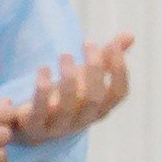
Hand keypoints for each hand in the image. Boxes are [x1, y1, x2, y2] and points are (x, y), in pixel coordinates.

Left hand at [13, 30, 134, 142]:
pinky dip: (42, 90)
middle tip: (88, 43)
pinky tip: (43, 69)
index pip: (119, 93)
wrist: (31, 125)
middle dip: (94, 69)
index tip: (111, 45)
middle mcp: (83, 120)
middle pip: (94, 98)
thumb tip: (130, 34)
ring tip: (65, 54)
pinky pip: (39, 111)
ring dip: (68, 77)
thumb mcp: (85, 77)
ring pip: (68, 106)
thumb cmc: (64, 96)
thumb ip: (105, 59)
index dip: (119, 70)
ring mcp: (59, 127)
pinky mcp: (35, 127)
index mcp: (100, 109)